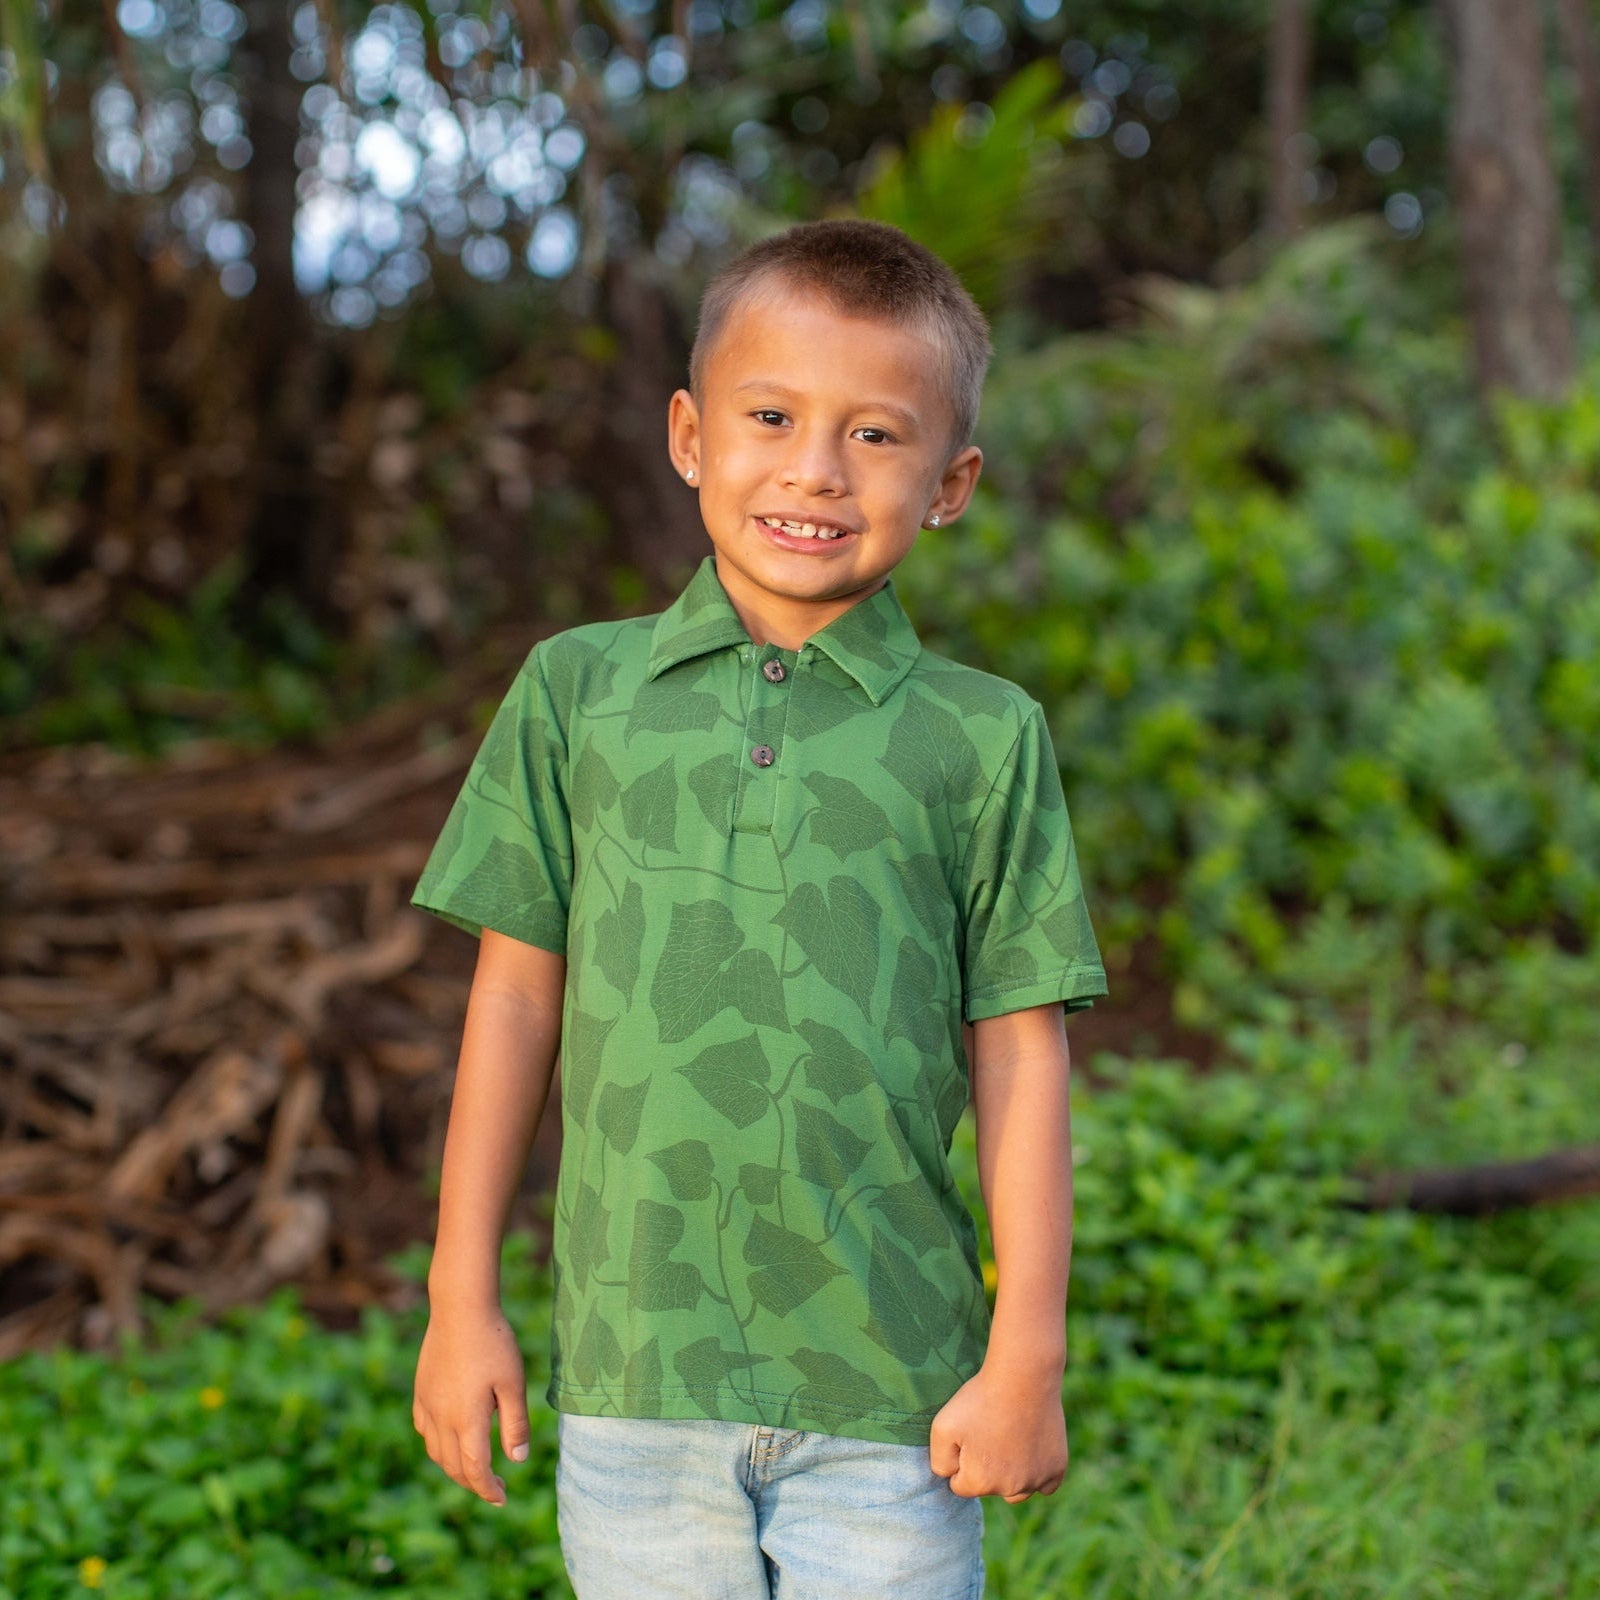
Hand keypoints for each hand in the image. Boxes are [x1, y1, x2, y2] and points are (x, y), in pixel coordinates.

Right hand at [413, 1302, 530, 1506]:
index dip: (488, 1489)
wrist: (460, 1309)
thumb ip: (515, 1424)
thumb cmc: (493, 1343)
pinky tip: (450, 1438)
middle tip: (494, 1487)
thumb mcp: (513, 1383)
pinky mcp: (420, 1391)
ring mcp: (427, 1405)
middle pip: (453, 1467)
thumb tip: (517, 1460)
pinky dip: (437, 1445)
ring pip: (435, 1452)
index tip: (502, 1498)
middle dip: (473, 1483)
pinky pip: (424, 1430)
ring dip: (454, 1467)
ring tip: (474, 1466)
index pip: (474, 1470)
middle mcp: (442, 1419)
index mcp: (467, 1420)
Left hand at [928, 1363, 1067, 1502]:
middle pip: (990, 1488)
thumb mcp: (942, 1427)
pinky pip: (1045, 1484)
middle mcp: (1011, 1490)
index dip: (961, 1459)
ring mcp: (1037, 1481)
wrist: (1023, 1376)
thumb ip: (939, 1462)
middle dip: (986, 1467)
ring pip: (1017, 1490)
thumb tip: (951, 1478)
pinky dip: (1037, 1472)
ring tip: (1009, 1439)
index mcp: (981, 1483)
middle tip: (990, 1432)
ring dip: (1012, 1474)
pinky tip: (1030, 1448)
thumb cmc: (981, 1399)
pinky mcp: (1057, 1468)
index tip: (970, 1435)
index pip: (960, 1485)